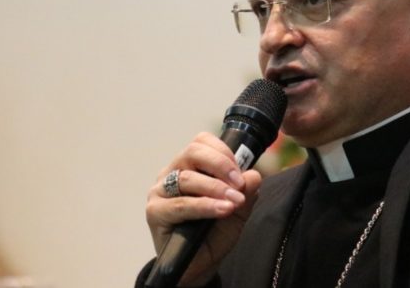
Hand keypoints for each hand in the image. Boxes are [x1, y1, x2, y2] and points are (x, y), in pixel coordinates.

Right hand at [145, 132, 262, 285]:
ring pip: (188, 177)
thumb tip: (253, 174)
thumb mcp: (238, 210)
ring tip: (235, 201)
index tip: (241, 170)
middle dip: (221, 164)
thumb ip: (246, 192)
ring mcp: (160, 192)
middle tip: (239, 183)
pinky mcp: (155, 212)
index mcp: (189, 166)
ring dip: (216, 188)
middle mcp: (171, 174)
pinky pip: (181, 204)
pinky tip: (223, 210)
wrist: (199, 266)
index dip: (224, 152)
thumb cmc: (214, 233)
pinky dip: (205, 206)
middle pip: (192, 152)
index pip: (202, 142)